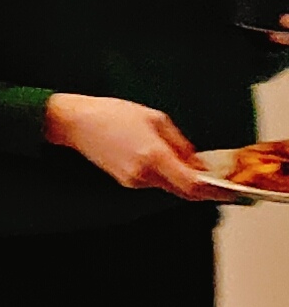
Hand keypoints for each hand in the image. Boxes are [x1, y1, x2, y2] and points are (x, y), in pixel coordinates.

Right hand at [44, 93, 206, 194]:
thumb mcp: (156, 119)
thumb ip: (181, 144)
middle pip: (183, 191)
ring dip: (184, 180)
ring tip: (193, 165)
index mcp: (154, 156)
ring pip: (169, 186)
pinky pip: (155, 182)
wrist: (76, 123)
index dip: (214, 192)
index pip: (192, 185)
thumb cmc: (113, 114)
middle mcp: (143, 174)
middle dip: (203, 188)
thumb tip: (198, 162)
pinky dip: (167, 176)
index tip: (230, 192)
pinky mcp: (125, 181)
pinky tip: (169, 163)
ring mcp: (133, 180)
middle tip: (219, 182)